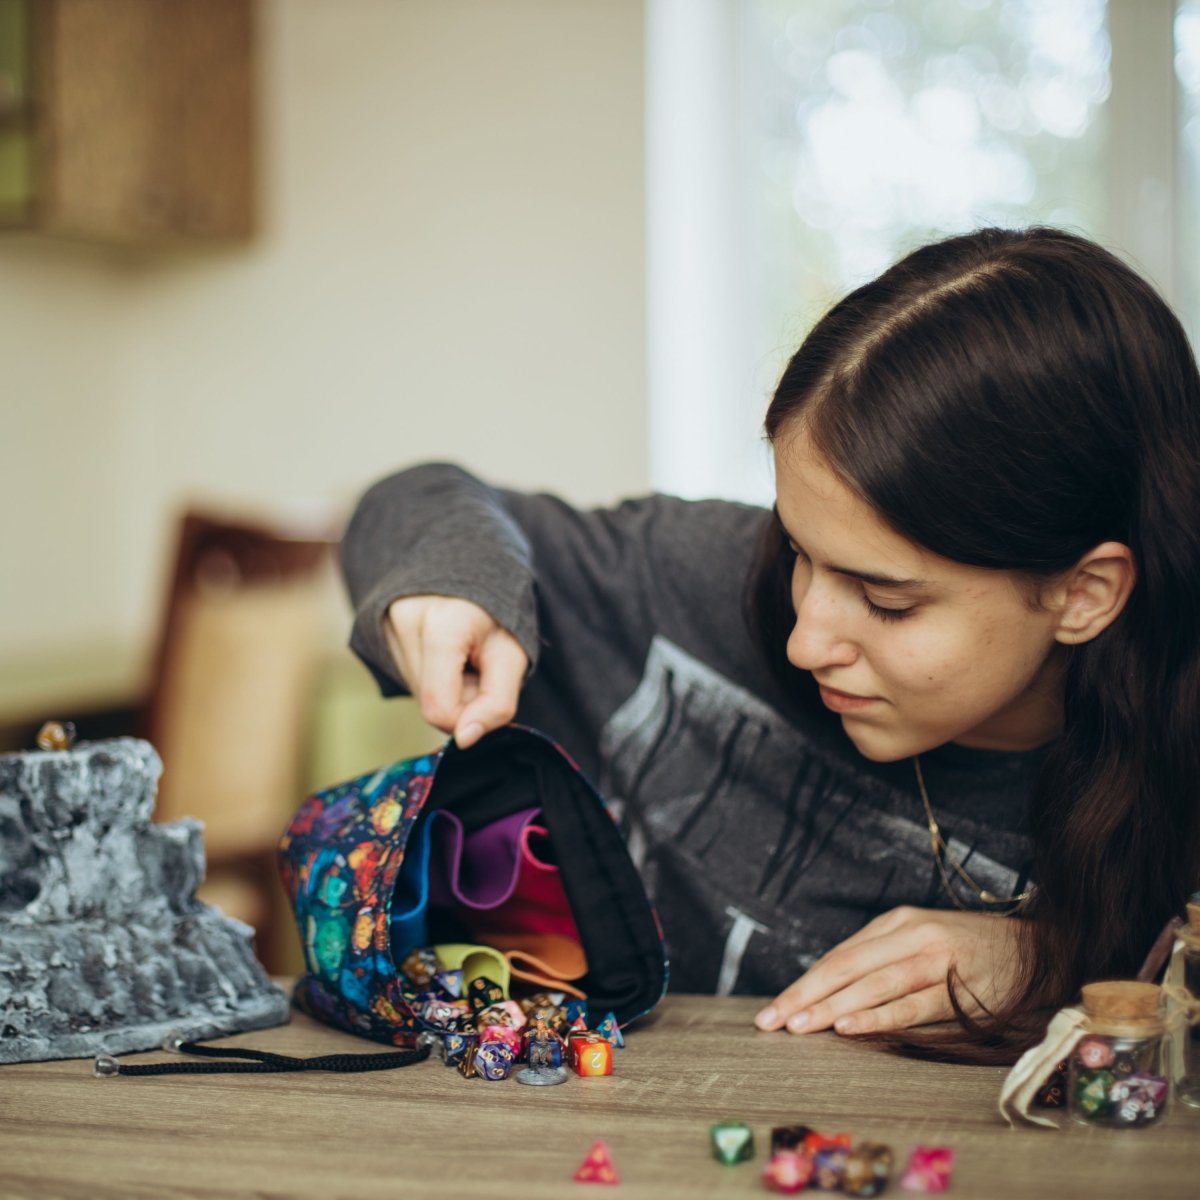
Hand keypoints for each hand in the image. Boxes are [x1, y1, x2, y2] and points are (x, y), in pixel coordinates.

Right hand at [386, 595, 527, 749]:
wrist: (470, 574)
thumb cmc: (497, 617)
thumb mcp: (513, 657)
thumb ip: (497, 703)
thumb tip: (466, 739)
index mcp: (442, 624)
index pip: (439, 708)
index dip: (467, 717)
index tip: (484, 689)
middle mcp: (405, 621)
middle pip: (427, 702)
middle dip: (459, 696)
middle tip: (475, 665)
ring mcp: (384, 626)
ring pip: (416, 693)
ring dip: (444, 687)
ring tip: (459, 655)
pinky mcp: (375, 633)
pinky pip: (405, 677)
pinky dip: (429, 676)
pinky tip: (441, 653)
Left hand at [753, 906, 1020, 1035]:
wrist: (1035, 947)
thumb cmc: (969, 950)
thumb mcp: (920, 941)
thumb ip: (881, 960)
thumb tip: (830, 994)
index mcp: (897, 922)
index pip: (839, 956)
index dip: (803, 983)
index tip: (774, 1010)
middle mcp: (911, 935)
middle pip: (846, 967)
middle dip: (804, 995)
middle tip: (772, 1021)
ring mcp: (935, 960)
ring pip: (872, 984)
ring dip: (831, 1007)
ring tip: (799, 1026)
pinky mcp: (958, 988)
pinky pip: (910, 1005)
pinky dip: (877, 1016)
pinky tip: (848, 1026)